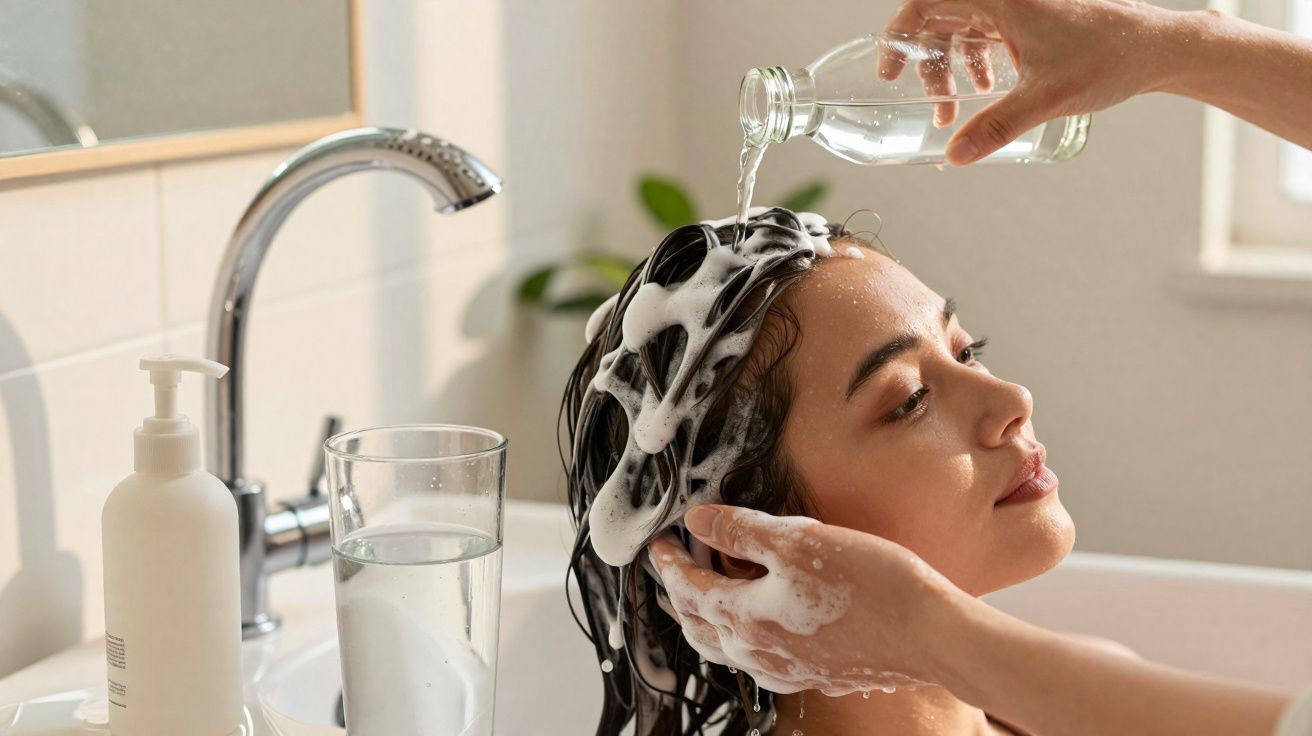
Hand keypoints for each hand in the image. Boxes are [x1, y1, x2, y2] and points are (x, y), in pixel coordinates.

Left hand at [646, 505, 965, 695]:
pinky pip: (759, 655)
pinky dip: (741, 633)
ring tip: (704, 591)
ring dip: (706, 617)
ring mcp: (786, 669)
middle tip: (672, 566)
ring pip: (726, 645)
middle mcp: (757, 653)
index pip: (687, 589)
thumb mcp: (798, 541)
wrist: (931, 635)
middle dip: (678, 593)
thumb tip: (697, 520)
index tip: (658, 542)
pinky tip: (757, 621)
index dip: (668, 561)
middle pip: (698, 624)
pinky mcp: (815, 674)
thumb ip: (741, 531)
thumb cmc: (871, 584)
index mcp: (744, 619)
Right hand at [878, 0, 1183, 163]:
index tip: (890, 68)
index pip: (926, 2)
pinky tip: (985, 93)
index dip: (898, 32)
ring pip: (962, 30)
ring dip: (951, 69)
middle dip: (926, 64)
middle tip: (927, 103)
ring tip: (953, 112)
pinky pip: (985, 34)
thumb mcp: (1045, 98)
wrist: (1158, 49)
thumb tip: (954, 156)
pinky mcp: (1032, 19)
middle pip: (940, 21)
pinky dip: (975, 62)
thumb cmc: (1108, 58)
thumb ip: (996, 127)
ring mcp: (1019, 6)